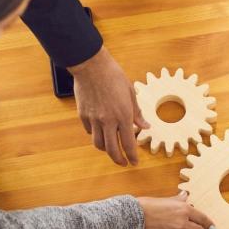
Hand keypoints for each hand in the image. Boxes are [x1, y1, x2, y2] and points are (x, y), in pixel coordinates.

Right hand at [69, 48, 149, 165]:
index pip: (129, 144)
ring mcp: (94, 119)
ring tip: (112, 149)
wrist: (91, 66)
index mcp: (123, 115)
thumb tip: (145, 126)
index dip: (132, 156)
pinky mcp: (83, 115)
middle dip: (119, 160)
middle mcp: (108, 121)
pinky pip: (90, 131)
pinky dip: (96, 135)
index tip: (135, 162)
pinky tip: (102, 131)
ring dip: (106, 150)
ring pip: (98, 143)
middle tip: (123, 162)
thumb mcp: (130, 93)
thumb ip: (137, 112)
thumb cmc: (113, 76)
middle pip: (112, 149)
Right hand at [138, 191, 214, 228]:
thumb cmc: (148, 206)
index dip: (209, 224)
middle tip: (194, 228)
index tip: (211, 226)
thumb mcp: (166, 199)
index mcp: (184, 210)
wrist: (133, 217)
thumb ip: (179, 200)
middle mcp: (182, 223)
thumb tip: (185, 196)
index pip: (204, 219)